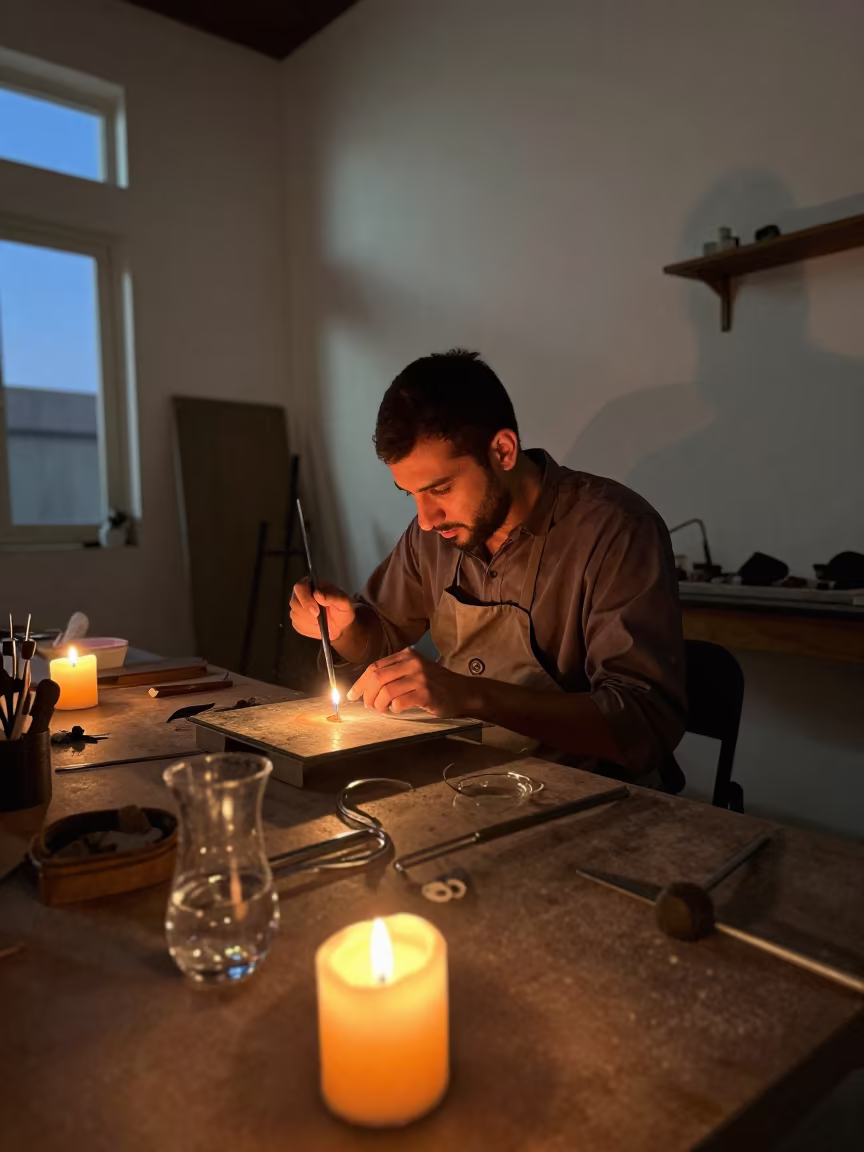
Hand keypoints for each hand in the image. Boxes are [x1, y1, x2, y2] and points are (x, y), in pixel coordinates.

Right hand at [289, 579, 355, 641]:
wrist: (340, 627)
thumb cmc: (342, 611)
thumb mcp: (344, 603)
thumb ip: (333, 597)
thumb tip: (318, 594)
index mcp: (312, 584)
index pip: (300, 588)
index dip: (306, 599)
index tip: (316, 611)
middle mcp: (301, 594)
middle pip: (294, 602)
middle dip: (307, 613)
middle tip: (319, 618)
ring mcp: (297, 607)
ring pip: (294, 614)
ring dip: (309, 621)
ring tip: (321, 621)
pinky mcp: (296, 619)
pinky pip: (296, 624)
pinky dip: (307, 627)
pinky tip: (317, 626)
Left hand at [347, 648, 470, 716]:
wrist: (463, 691)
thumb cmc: (436, 683)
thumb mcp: (415, 670)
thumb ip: (394, 673)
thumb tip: (365, 688)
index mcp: (406, 655)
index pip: (375, 667)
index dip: (360, 683)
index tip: (353, 695)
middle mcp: (412, 663)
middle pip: (377, 678)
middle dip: (367, 695)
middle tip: (368, 706)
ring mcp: (420, 678)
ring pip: (386, 691)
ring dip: (379, 704)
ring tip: (382, 709)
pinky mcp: (426, 693)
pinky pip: (400, 702)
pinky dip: (394, 709)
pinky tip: (398, 709)